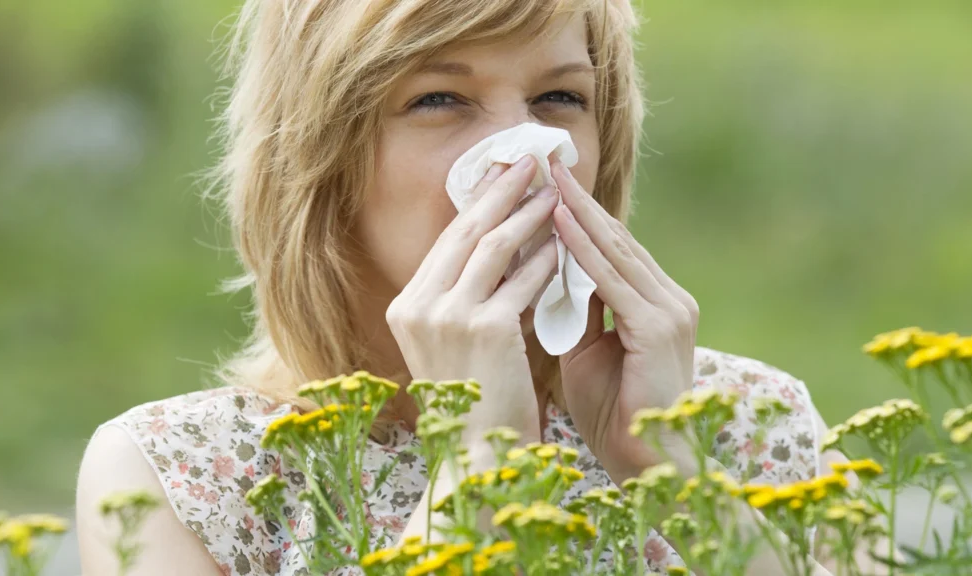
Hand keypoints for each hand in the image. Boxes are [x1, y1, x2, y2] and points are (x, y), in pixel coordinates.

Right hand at [386, 156, 558, 446]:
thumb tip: (504, 251)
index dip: (477, 204)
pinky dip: (545, 258)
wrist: (474, 459)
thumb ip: (467, 300)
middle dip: (501, 190)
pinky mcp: (483, 328)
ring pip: (494, 246)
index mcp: (406, 308)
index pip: (447, 242)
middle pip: (466, 231)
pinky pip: (522, 280)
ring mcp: (447, 316)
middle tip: (529, 159)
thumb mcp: (456, 346)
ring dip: (528, 213)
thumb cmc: (473, 406)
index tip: (501, 176)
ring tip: (555, 190)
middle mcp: (418, 306)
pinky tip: (564, 241)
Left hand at [551, 161, 699, 483]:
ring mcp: (668, 309)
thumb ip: (577, 312)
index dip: (578, 214)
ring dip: (577, 212)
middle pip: (615, 238)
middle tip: (543, 161)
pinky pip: (612, 280)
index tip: (544, 183)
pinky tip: (559, 222)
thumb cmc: (613, 413)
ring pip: (614, 250)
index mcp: (655, 303)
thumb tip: (549, 277)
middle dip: (576, 199)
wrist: (647, 465)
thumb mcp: (588, 351)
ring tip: (546, 177)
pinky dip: (584, 250)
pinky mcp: (658, 327)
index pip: (612, 248)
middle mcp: (669, 298)